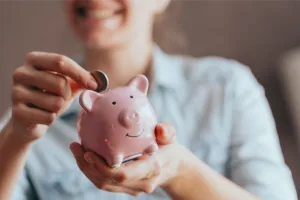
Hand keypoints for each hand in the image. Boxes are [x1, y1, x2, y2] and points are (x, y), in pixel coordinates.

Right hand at [9, 52, 96, 141]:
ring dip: (59, 108)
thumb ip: (82, 79)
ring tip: (49, 107)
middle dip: (68, 95)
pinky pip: (48, 117)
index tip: (94, 85)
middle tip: (62, 98)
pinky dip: (51, 119)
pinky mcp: (17, 112)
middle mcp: (21, 73)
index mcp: (34, 60)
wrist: (29, 120)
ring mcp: (16, 93)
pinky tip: (42, 116)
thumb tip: (99, 80)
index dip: (80, 73)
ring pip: (56, 103)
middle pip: (60, 83)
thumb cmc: (50, 97)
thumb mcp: (67, 85)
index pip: (61, 61)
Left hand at [70, 123, 188, 195]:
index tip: (88, 153)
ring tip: (76, 150)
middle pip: (107, 181)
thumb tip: (160, 129)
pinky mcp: (127, 188)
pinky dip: (93, 170)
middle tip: (75, 146)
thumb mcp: (171, 137)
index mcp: (150, 170)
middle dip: (87, 166)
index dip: (102, 167)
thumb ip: (168, 132)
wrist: (174, 168)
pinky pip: (106, 183)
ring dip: (86, 169)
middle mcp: (140, 183)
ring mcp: (133, 188)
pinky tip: (85, 156)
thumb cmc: (170, 149)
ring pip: (103, 184)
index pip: (123, 175)